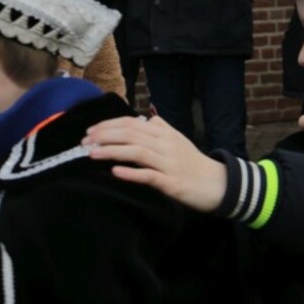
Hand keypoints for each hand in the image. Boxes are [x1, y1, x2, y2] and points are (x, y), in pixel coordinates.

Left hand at [82, 116, 225, 212]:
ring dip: (111, 151)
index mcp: (164, 133)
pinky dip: (131, 173)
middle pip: (131, 133)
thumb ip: (162, 129)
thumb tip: (147, 118)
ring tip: (91, 153)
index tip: (90, 132)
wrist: (219, 184)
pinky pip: (149, 175)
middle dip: (104, 136)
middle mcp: (165, 144)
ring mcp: (169, 163)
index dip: (108, 125)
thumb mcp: (178, 141)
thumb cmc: (194, 163)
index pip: (131, 123)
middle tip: (84, 142)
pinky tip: (115, 172)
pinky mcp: (173, 182)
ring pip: (137, 151)